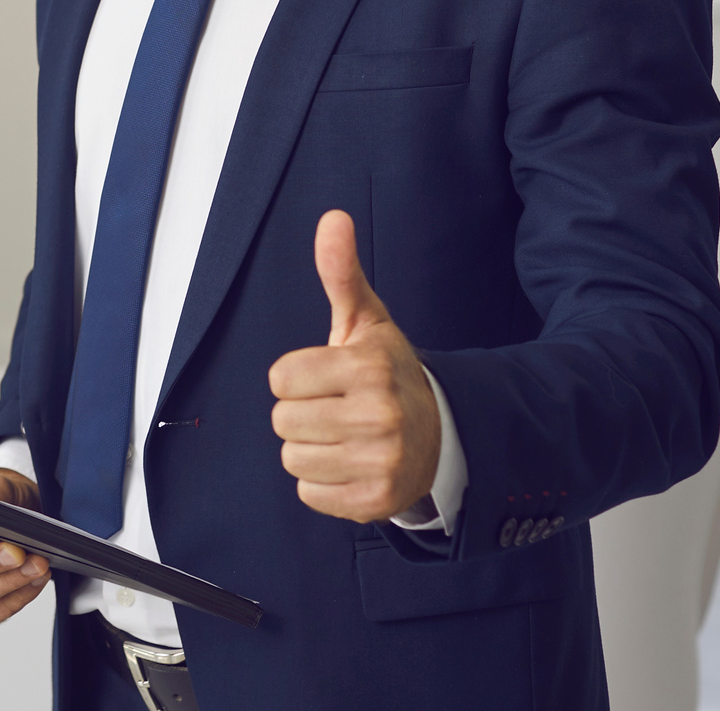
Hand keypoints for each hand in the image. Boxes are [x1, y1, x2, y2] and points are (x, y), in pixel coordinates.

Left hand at [268, 210, 438, 522]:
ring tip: (344, 436)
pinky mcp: (377, 501)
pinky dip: (321, 484)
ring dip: (309, 449)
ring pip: (292, 459)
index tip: (327, 376)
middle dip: (301, 413)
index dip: (296, 377)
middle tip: (337, 408)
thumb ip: (341, 272)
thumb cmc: (386, 373)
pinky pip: (308, 494)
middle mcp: (380, 415)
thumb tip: (332, 217)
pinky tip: (350, 465)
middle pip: (282, 420)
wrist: (439, 436)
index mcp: (370, 367)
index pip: (280, 378)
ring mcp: (382, 462)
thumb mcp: (365, 321)